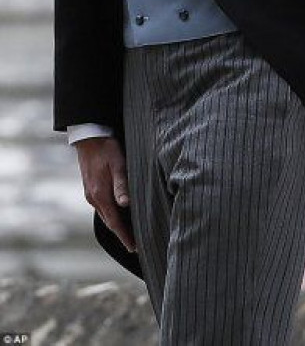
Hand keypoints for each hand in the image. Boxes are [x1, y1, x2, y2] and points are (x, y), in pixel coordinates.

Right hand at [75, 136, 135, 252]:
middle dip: (122, 235)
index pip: (115, 222)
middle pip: (110, 222)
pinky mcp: (91, 189)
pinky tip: (119, 215)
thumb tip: (125, 205)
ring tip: (129, 234)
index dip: (125, 236)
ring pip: (106, 216)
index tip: (134, 248)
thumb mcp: (118, 164)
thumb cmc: (107, 149)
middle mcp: (94, 198)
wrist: (89, 138)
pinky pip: (103, 208)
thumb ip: (121, 184)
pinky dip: (111, 216)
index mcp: (100, 195)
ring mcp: (91, 194)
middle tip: (134, 246)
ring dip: (116, 226)